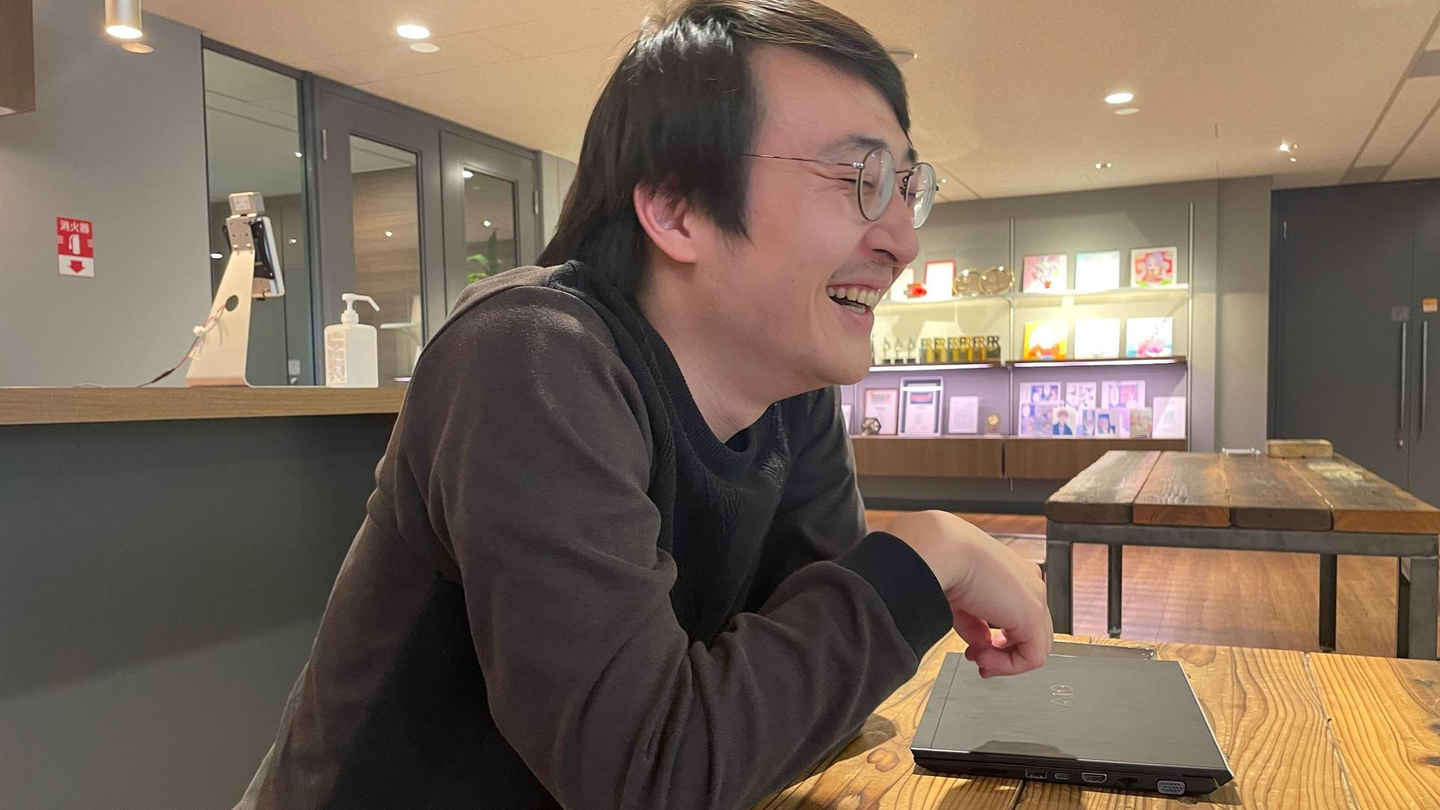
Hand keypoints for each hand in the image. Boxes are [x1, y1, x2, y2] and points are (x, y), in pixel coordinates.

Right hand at [883, 511, 1051, 677]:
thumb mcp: (960, 600)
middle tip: (977, 658)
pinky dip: (1008, 666)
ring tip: (978, 658)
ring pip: (1035, 647)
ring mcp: (1035, 597)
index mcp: (1013, 573)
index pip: (1017, 618)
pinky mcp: (1032, 613)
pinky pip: (1033, 657)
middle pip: (1030, 634)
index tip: (974, 649)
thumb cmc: (942, 561)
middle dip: (1002, 654)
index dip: (996, 642)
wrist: (941, 549)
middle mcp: (1029, 583)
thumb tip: (980, 643)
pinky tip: (984, 658)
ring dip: (1004, 662)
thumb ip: (975, 624)